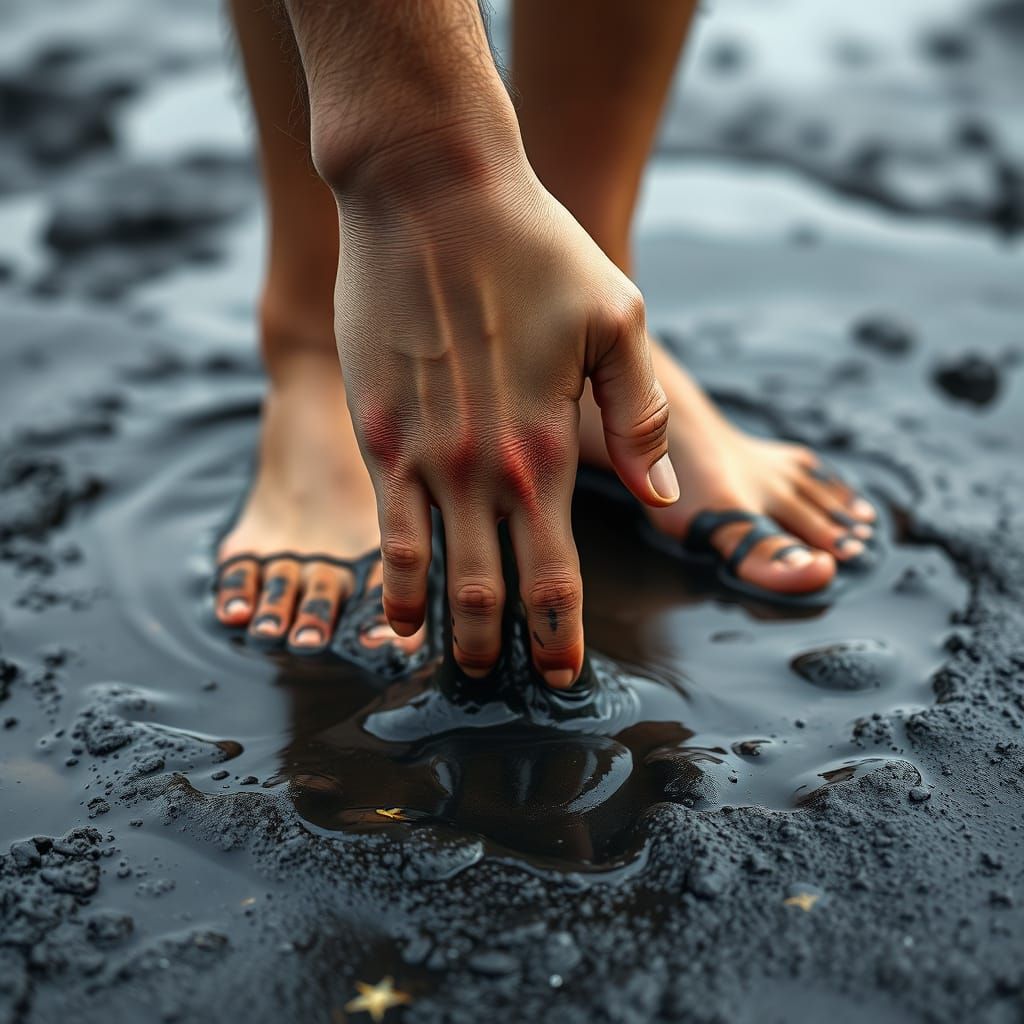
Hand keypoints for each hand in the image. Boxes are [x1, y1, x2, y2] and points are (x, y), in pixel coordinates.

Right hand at [327, 127, 677, 685]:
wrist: (428, 191)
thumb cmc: (534, 248)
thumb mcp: (617, 319)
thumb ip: (638, 416)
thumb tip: (661, 495)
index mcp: (543, 451)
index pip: (556, 574)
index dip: (562, 634)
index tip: (565, 673)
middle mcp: (478, 470)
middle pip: (489, 592)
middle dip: (502, 649)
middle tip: (507, 682)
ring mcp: (417, 455)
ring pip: (428, 575)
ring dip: (442, 628)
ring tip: (451, 663)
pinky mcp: (374, 429)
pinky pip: (381, 527)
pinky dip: (389, 578)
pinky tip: (392, 606)